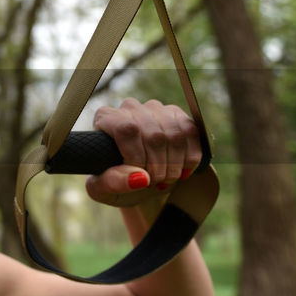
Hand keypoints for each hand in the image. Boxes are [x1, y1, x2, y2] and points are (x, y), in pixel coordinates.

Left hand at [86, 98, 201, 206]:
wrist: (132, 179)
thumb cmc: (112, 181)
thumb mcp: (103, 188)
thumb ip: (114, 183)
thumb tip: (140, 178)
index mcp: (106, 118)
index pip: (128, 130)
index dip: (137, 157)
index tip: (138, 175)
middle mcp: (131, 107)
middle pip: (154, 136)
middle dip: (158, 168)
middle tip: (153, 182)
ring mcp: (156, 109)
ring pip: (176, 135)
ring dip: (175, 165)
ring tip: (165, 179)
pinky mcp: (177, 115)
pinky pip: (192, 133)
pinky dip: (191, 158)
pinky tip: (181, 171)